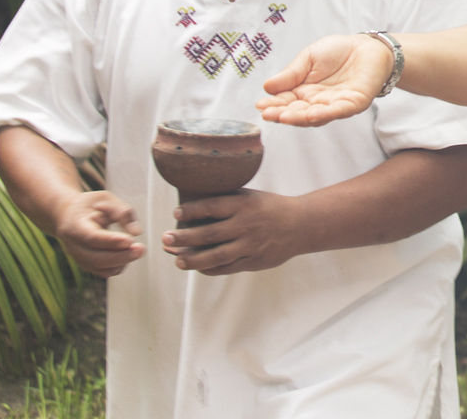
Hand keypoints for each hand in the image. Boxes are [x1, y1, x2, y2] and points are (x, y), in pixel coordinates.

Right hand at [53, 191, 144, 276]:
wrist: (68, 214)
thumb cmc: (90, 206)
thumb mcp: (107, 199)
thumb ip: (123, 213)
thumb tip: (137, 232)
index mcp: (75, 225)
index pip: (92, 237)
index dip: (111, 240)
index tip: (130, 240)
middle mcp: (73, 245)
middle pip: (95, 257)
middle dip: (120, 256)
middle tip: (141, 249)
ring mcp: (77, 257)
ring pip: (99, 267)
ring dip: (121, 262)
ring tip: (138, 250)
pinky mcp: (86, 263)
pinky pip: (102, 271)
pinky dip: (117, 266)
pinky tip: (129, 254)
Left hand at [162, 189, 305, 275]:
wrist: (301, 225)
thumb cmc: (270, 208)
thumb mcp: (252, 197)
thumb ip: (228, 200)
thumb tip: (193, 205)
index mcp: (245, 205)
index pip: (213, 207)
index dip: (192, 210)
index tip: (176, 213)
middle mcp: (246, 225)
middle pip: (209, 234)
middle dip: (184, 238)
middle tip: (165, 238)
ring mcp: (250, 245)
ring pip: (215, 256)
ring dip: (192, 259)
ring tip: (177, 260)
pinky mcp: (254, 261)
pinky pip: (227, 268)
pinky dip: (209, 269)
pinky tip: (198, 267)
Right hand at [257, 33, 390, 125]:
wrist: (367, 46)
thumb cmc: (338, 52)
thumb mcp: (308, 58)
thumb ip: (291, 73)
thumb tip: (267, 87)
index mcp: (304, 92)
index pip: (286, 101)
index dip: (273, 104)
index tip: (260, 105)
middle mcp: (318, 102)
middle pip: (297, 112)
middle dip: (282, 114)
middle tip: (267, 114)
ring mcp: (335, 105)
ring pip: (315, 115)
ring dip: (299, 117)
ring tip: (283, 116)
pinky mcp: (353, 103)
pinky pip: (338, 111)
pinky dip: (325, 113)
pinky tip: (311, 115)